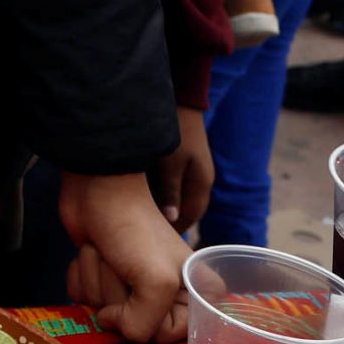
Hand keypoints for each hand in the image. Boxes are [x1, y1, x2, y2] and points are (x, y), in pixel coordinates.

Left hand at [57, 170, 187, 343]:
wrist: (96, 190)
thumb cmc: (134, 231)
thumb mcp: (156, 282)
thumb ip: (145, 324)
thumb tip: (111, 324)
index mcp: (194, 296)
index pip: (167, 337)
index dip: (147, 319)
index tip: (142, 290)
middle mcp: (166, 295)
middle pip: (131, 326)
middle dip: (116, 294)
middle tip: (122, 263)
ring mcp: (130, 288)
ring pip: (103, 313)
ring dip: (96, 280)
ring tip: (105, 253)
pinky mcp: (99, 278)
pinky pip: (82, 300)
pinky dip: (79, 277)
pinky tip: (87, 254)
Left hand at [150, 105, 213, 231]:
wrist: (182, 103)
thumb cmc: (176, 132)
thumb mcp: (171, 163)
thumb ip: (171, 190)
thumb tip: (171, 219)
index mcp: (201, 184)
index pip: (190, 217)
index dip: (174, 229)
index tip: (154, 239)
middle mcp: (200, 181)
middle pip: (185, 210)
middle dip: (169, 221)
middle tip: (146, 232)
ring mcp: (193, 173)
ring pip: (178, 198)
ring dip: (164, 207)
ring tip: (142, 217)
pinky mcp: (182, 164)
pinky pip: (173, 186)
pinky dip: (161, 193)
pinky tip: (143, 195)